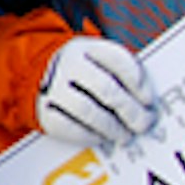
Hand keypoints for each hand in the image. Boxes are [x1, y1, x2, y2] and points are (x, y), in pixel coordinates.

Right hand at [36, 37, 157, 149]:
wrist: (35, 73)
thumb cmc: (78, 71)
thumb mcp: (96, 59)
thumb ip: (120, 74)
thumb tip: (145, 103)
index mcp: (86, 47)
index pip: (118, 60)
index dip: (138, 82)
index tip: (148, 100)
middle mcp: (68, 64)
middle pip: (105, 88)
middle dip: (130, 110)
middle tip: (143, 123)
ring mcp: (53, 87)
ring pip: (87, 110)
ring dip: (111, 127)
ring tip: (124, 135)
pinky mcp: (43, 109)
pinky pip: (68, 127)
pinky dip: (88, 135)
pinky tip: (100, 136)